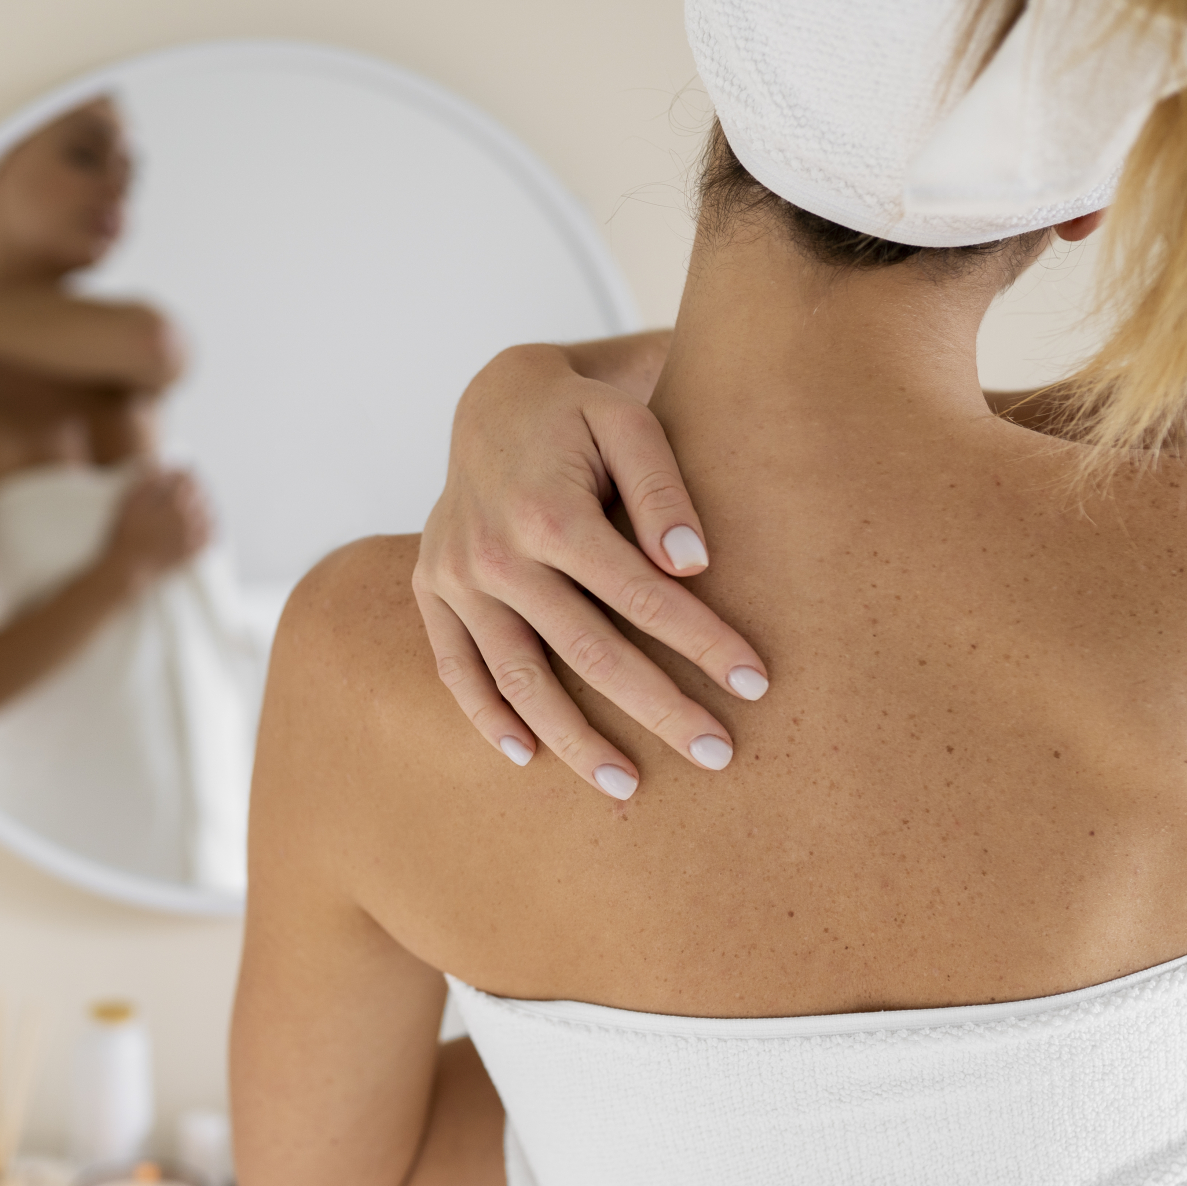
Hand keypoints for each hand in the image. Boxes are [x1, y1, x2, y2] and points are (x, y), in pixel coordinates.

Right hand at [105, 467, 210, 588]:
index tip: (177, 472)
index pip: (188, 477)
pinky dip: (213, 525)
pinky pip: (214, 534)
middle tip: (187, 483)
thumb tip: (163, 466)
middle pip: (202, 492)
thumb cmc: (126, 533)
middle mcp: (190, 517)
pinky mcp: (196, 551)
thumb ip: (148, 480)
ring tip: (198, 499)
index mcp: (174, 502)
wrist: (130, 568)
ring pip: (211, 511)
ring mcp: (195, 535)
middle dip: (195, 485)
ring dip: (205, 502)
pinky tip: (208, 521)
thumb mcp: (130, 501)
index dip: (182, 471)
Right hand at [414, 343, 767, 798]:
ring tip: (628, 785)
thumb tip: (693, 568)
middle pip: (586, 652)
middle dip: (657, 708)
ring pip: (518, 677)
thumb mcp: (628, 421)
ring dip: (573, 739)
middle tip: (717, 753)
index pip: (640, 597)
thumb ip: (663, 490)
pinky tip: (528, 758)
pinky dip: (488, 718)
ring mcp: (454, 577)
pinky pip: (456, 668)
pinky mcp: (431, 590)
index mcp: (549, 510)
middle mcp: (493, 552)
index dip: (701, 642)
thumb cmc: (580, 413)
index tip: (755, 682)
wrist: (491, 400)